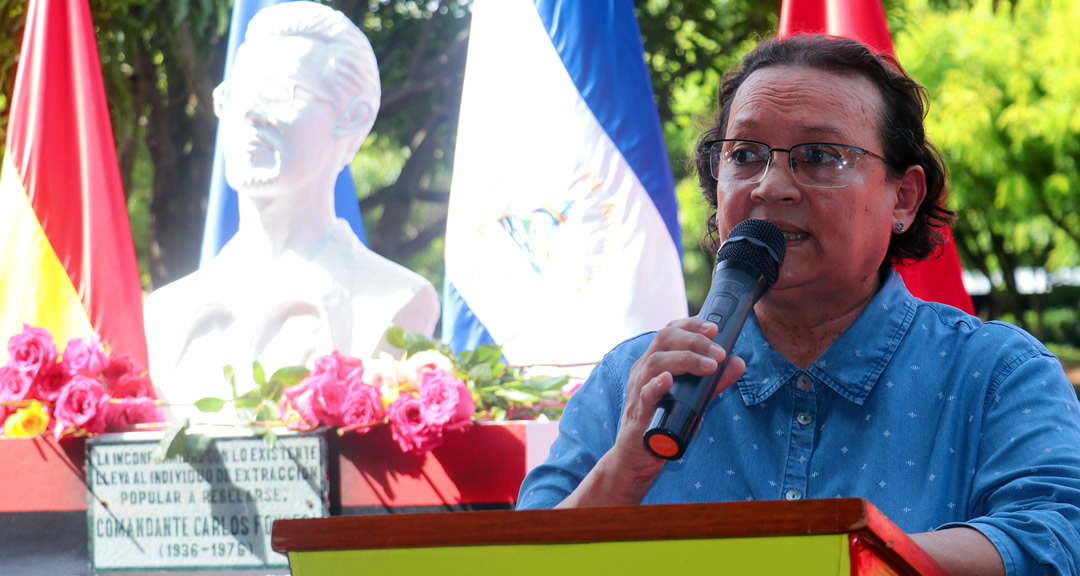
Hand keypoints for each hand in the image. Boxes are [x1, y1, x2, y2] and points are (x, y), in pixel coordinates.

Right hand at [557, 317, 745, 507]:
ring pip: (656, 361)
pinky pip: (644, 393)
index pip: (671, 331)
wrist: (637, 457)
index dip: (692, 324)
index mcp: (656, 360)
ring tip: (709, 367)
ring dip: (685, 360)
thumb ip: (714, 382)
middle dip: (695, 341)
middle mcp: (644, 369)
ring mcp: (638, 389)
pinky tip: (668, 380)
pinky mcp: (638, 412)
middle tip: (719, 353)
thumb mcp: (693, 399)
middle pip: (664, 339)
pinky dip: (656, 384)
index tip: (714, 328)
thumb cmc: (663, 422)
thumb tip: (737, 363)